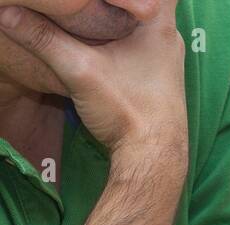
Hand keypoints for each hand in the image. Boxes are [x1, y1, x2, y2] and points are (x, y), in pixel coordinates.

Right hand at [0, 2, 186, 159]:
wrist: (152, 158)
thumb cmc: (128, 114)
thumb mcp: (78, 70)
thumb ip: (42, 37)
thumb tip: (5, 13)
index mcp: (159, 24)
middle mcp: (168, 35)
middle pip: (141, 0)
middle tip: (82, 1)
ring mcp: (165, 54)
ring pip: (138, 19)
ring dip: (113, 13)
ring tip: (85, 9)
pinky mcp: (157, 72)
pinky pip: (137, 39)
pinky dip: (117, 32)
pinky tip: (96, 35)